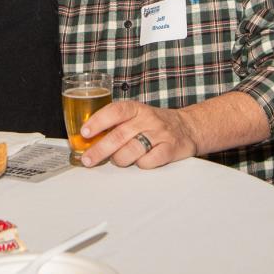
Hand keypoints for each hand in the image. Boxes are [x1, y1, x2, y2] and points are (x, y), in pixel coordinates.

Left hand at [79, 100, 198, 168]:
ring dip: (120, 159)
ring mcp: (160, 134)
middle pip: (119, 135)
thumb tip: (87, 140)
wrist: (188, 127)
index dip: (98, 121)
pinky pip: (150, 161)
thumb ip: (116, 124)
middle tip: (88, 159)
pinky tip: (140, 162)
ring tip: (117, 160)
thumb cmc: (154, 124)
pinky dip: (141, 165)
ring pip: (132, 150)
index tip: (84, 132)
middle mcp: (147, 119)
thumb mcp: (136, 116)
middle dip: (100, 149)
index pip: (115, 111)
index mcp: (136, 109)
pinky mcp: (170, 149)